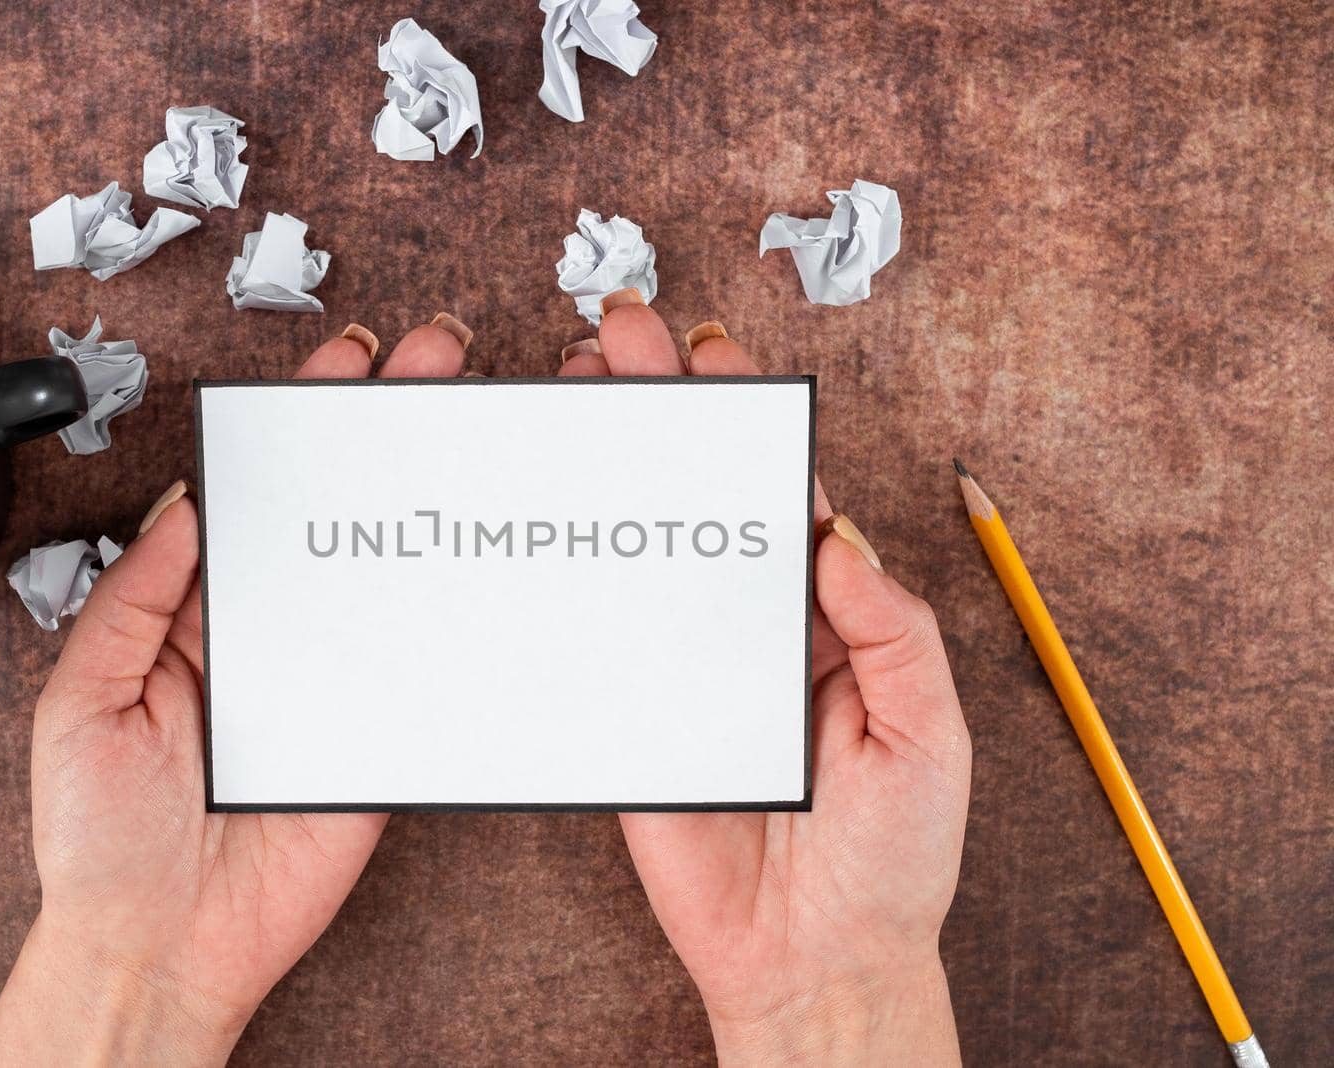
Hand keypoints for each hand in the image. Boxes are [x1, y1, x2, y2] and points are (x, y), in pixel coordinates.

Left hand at [0, 314, 475, 1065]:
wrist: (159, 945)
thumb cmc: (101, 839)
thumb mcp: (83, 700)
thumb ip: (134, 599)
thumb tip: (182, 507)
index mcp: (195, 616)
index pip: (255, 498)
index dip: (296, 427)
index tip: (332, 367)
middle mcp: (268, 637)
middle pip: (334, 516)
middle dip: (382, 432)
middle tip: (428, 360)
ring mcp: (326, 682)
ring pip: (381, 572)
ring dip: (425, 498)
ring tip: (463, 422)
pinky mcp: (371, 735)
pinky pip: (414, 663)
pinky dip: (451, 610)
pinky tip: (478, 544)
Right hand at [562, 291, 971, 1064]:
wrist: (819, 963)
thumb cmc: (893, 855)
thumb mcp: (928, 731)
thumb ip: (890, 629)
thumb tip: (839, 536)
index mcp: (830, 617)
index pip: (785, 494)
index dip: (748, 419)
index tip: (710, 353)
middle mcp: (756, 627)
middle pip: (703, 497)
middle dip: (663, 409)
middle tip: (618, 334)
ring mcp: (690, 666)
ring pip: (645, 547)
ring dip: (609, 467)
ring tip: (576, 392)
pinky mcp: (638, 714)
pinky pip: (604, 636)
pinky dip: (573, 574)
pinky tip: (548, 510)